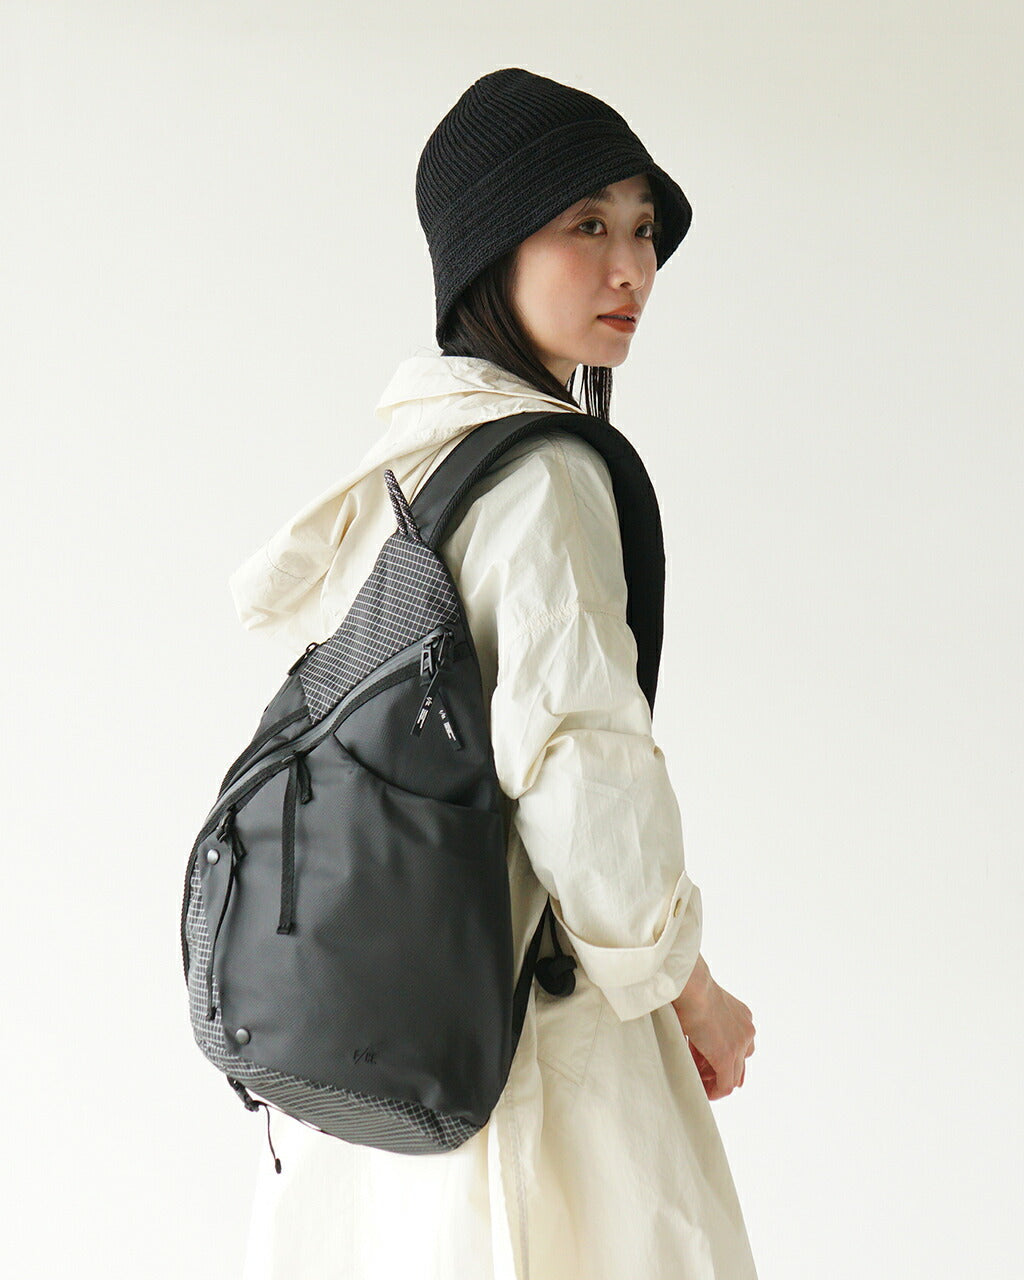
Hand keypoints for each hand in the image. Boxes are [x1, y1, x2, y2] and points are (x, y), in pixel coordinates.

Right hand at [670, 954, 755, 1100]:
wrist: (691, 985)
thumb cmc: (690, 988)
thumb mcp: (703, 1006)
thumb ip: (707, 1025)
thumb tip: (696, 1044)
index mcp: (742, 1016)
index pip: (740, 1046)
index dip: (721, 1055)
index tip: (703, 1061)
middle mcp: (747, 1031)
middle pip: (739, 1062)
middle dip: (719, 1070)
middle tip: (699, 1072)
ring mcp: (739, 1046)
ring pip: (732, 1076)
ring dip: (714, 1081)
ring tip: (697, 1081)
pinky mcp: (726, 1057)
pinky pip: (725, 1085)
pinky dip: (714, 1092)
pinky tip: (701, 1091)